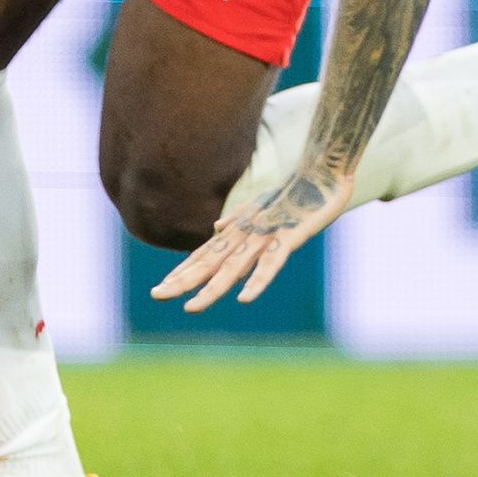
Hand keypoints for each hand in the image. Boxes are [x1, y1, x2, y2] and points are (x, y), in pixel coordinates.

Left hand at [149, 163, 358, 310]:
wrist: (322, 169)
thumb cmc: (294, 189)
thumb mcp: (261, 206)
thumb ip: (238, 218)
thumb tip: (216, 226)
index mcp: (240, 228)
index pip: (205, 254)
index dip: (183, 270)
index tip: (161, 288)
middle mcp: (246, 233)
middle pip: (210, 261)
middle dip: (183, 280)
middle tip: (156, 295)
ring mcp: (266, 235)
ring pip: (234, 267)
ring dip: (212, 288)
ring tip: (191, 307)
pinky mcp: (289, 237)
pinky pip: (271, 263)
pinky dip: (257, 280)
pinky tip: (244, 298)